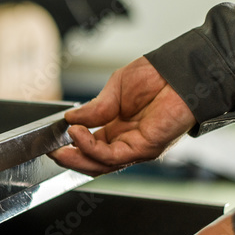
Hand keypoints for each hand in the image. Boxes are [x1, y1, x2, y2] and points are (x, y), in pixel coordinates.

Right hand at [50, 57, 195, 174]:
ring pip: (100, 164)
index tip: (52, 140)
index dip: (71, 145)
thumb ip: (95, 108)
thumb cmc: (158, 74)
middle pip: (93, 162)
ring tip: (62, 143)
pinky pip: (112, 156)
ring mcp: (137, 147)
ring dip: (77, 156)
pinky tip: (79, 135)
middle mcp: (128, 141)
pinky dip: (91, 148)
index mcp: (120, 129)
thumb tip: (71, 118)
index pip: (91, 146)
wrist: (184, 69)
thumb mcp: (116, 88)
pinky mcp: (145, 148)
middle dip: (70, 159)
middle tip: (51, 150)